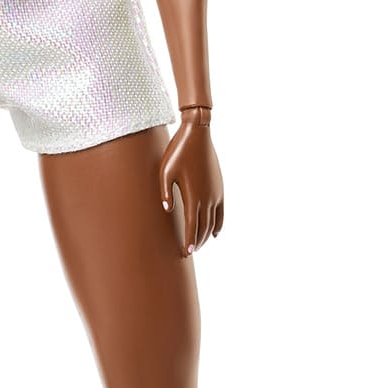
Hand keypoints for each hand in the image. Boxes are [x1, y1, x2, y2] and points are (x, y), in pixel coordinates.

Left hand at [158, 113, 223, 255]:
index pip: (191, 226)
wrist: (197, 135)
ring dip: (205, 235)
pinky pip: (221, 212)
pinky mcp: (220, 188)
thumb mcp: (165, 171)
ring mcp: (215, 194)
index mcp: (193, 196)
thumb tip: (168, 210)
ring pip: (213, 222)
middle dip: (196, 241)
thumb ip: (165, 193)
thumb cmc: (177, 152)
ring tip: (198, 244)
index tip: (186, 253)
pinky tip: (214, 233)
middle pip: (203, 228)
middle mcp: (207, 198)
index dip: (189, 241)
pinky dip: (218, 225)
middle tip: (188, 251)